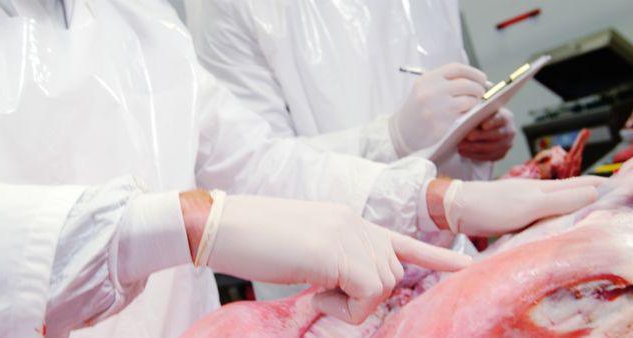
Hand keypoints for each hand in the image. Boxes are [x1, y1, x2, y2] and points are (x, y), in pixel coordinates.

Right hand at [199, 195, 470, 323]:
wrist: (220, 224)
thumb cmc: (255, 239)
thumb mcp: (306, 247)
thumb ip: (338, 259)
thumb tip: (353, 285)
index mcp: (350, 220)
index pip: (402, 241)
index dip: (436, 256)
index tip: (467, 266)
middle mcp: (356, 223)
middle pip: (392, 273)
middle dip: (365, 294)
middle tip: (323, 291)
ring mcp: (347, 234)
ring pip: (382, 285)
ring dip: (351, 302)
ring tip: (314, 287)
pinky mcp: (335, 251)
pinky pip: (366, 293)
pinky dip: (344, 307)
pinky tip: (316, 292)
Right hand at [390, 63, 486, 155]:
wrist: (403, 132)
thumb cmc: (418, 109)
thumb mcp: (425, 89)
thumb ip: (447, 82)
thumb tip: (477, 79)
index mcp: (427, 80)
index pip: (457, 69)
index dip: (473, 72)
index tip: (481, 78)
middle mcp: (431, 92)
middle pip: (465, 84)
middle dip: (478, 88)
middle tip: (480, 92)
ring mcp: (437, 109)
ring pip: (468, 100)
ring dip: (474, 102)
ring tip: (470, 105)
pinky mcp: (442, 125)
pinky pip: (464, 116)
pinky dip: (468, 115)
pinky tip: (464, 116)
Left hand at [428, 176, 604, 236]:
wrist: (453, 209)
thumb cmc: (488, 207)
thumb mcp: (529, 206)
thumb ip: (560, 200)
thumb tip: (595, 192)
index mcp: (543, 190)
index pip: (581, 185)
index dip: (600, 186)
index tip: (618, 187)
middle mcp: (536, 192)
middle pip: (571, 190)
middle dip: (592, 192)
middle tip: (612, 195)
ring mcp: (523, 201)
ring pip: (557, 199)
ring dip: (575, 201)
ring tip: (592, 205)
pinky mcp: (512, 212)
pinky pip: (541, 211)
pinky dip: (555, 211)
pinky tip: (554, 217)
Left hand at [457, 108, 514, 160]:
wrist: (488, 130)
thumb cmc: (482, 118)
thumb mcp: (480, 111)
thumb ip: (475, 112)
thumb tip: (466, 118)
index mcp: (505, 117)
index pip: (500, 119)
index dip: (492, 122)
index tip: (483, 125)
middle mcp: (509, 131)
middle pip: (496, 135)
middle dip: (480, 136)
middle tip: (467, 137)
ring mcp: (506, 144)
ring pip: (491, 148)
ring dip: (474, 148)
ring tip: (461, 146)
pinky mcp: (500, 155)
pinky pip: (487, 157)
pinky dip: (474, 155)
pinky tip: (464, 152)